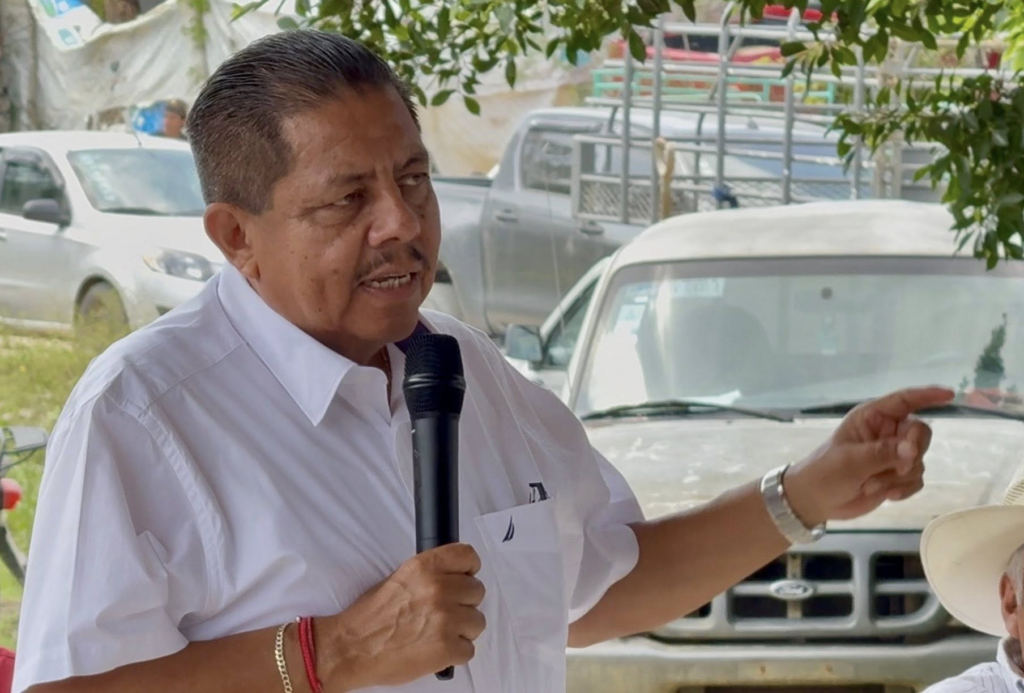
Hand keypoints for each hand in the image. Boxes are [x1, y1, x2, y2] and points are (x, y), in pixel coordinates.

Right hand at [317, 544, 486, 690]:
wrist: (353, 648)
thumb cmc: (371, 616)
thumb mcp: (400, 578)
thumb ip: (431, 574)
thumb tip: (454, 577)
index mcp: (425, 567)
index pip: (467, 555)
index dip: (469, 568)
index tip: (466, 577)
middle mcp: (439, 589)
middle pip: (477, 591)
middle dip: (464, 603)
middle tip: (445, 613)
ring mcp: (446, 619)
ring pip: (477, 621)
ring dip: (462, 630)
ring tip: (438, 634)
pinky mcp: (447, 648)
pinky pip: (469, 649)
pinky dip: (455, 653)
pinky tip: (436, 650)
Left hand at [783, 386, 953, 526]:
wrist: (816, 501)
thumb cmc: (825, 472)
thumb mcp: (851, 461)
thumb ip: (883, 453)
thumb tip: (912, 451)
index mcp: (871, 418)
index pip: (904, 400)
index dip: (927, 395)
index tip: (949, 394)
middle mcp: (886, 432)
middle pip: (920, 432)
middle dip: (913, 450)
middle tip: (901, 465)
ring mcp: (892, 455)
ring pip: (918, 460)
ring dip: (898, 476)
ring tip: (871, 484)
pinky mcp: (896, 476)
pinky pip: (916, 479)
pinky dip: (904, 488)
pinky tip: (889, 496)